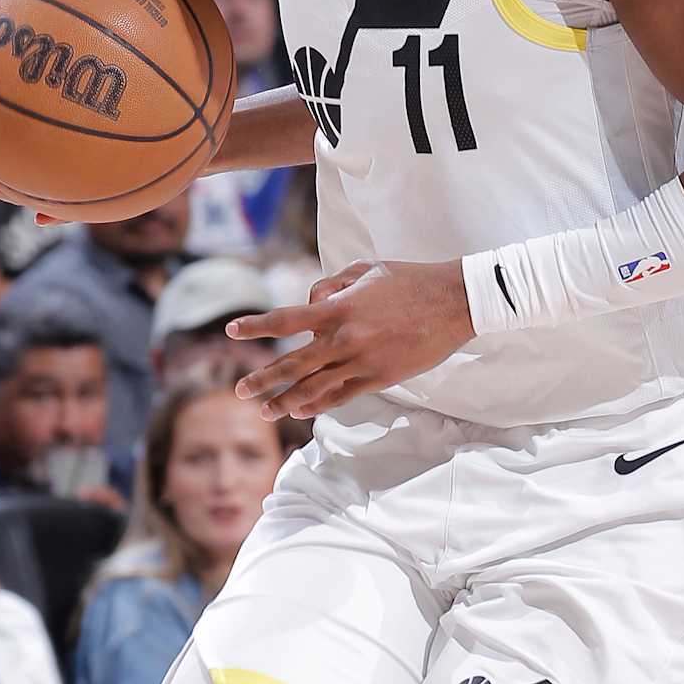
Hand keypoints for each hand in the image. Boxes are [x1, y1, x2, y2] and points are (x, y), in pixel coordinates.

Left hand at [228, 259, 473, 421]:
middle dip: (263, 380)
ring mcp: (362, 362)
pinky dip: (320, 405)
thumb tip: (312, 303)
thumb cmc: (409, 280)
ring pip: (315, 387)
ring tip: (266, 412)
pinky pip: (342, 395)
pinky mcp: (380, 377)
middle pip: (294, 364)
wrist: (452, 302)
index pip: (286, 320)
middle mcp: (345, 339)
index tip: (231, 330)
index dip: (256, 327)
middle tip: (239, 391)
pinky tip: (302, 411)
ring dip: (286, 402)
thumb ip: (333, 286)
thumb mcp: (365, 271)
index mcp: (339, 309)